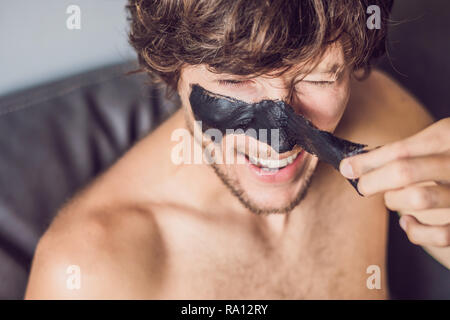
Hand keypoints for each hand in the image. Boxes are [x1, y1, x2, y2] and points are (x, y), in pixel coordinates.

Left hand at [340, 118, 449, 247]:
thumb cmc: (448, 158)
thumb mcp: (434, 142)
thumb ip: (404, 151)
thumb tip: (356, 164)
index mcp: (446, 136)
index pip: (399, 150)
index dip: (367, 161)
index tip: (346, 168)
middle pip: (404, 172)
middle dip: (374, 180)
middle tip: (363, 186)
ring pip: (419, 199)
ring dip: (395, 201)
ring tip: (392, 198)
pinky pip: (440, 234)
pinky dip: (416, 232)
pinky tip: (407, 222)